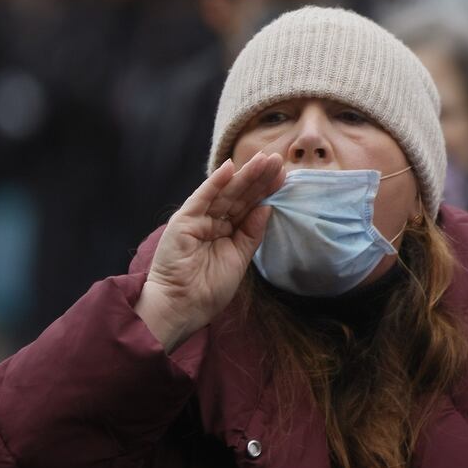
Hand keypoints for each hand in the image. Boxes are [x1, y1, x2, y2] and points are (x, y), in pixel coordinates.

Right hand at [135, 152, 283, 350]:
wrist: (183, 307)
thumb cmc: (209, 289)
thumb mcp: (239, 258)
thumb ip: (252, 232)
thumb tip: (267, 207)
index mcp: (226, 230)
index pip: (249, 206)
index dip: (265, 191)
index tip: (284, 176)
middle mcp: (212, 221)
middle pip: (240, 195)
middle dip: (259, 178)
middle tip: (278, 160)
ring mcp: (198, 219)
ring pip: (225, 193)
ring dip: (244, 175)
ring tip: (263, 160)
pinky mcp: (184, 221)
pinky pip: (202, 198)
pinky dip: (215, 183)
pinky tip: (230, 168)